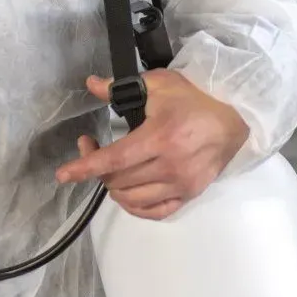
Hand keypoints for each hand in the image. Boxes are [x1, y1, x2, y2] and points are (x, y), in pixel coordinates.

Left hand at [54, 69, 249, 220]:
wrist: (233, 120)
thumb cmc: (194, 100)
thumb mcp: (159, 85)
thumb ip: (121, 87)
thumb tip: (91, 84)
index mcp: (160, 137)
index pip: (115, 159)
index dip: (85, 166)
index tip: (63, 174)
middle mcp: (170, 166)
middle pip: (119, 180)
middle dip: (96, 167)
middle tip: (91, 147)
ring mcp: (181, 185)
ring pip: (132, 198)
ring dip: (113, 186)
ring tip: (109, 166)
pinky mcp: (189, 195)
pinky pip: (153, 212)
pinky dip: (134, 206)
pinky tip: (126, 191)